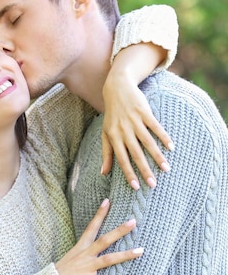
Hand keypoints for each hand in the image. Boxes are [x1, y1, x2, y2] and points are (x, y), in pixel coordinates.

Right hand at [55, 199, 142, 274]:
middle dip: (120, 231)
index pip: (91, 227)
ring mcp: (86, 268)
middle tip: (133, 222)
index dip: (99, 214)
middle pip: (104, 240)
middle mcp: (84, 255)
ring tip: (140, 250)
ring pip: (109, 259)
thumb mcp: (70, 260)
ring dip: (126, 255)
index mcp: (80, 248)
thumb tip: (91, 252)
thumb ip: (81, 255)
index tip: (108, 201)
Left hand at [102, 44, 173, 188]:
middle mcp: (124, 130)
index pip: (121, 160)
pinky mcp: (144, 112)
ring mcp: (135, 121)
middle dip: (144, 170)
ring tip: (166, 169)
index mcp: (114, 137)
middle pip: (136, 154)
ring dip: (157, 156)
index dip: (128, 173)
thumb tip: (103, 173)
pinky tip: (171, 147)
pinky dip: (164, 136)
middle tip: (153, 184)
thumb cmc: (112, 115)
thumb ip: (106, 153)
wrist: (117, 88)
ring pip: (147, 142)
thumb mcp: (106, 133)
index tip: (136, 187)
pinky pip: (155, 126)